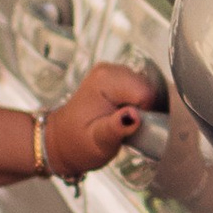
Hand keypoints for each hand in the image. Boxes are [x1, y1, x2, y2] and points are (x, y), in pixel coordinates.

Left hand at [45, 61, 159, 177]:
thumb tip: (134, 115)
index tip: (127, 126)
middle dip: (143, 110)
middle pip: (148, 88)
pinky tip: (123, 113)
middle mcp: (110, 69)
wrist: (64, 139)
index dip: (143, 114)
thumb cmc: (80, 143)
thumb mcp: (99, 141)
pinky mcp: (118, 77)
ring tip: (121, 120)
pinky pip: (142, 89)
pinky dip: (138, 104)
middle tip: (123, 125)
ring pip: (148, 88)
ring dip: (141, 108)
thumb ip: (116, 127)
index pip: (146, 93)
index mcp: (105, 79)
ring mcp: (114, 71)